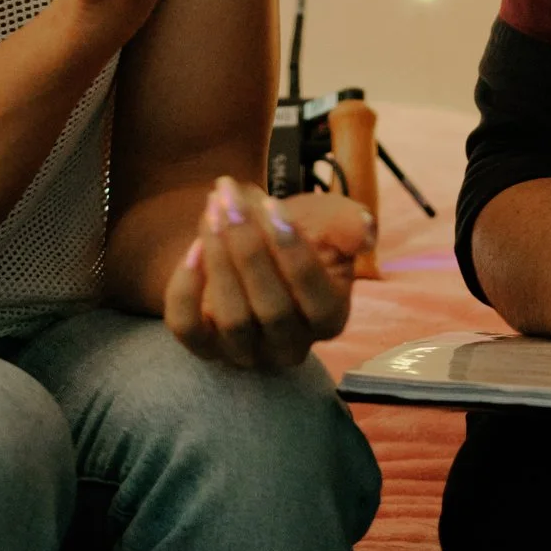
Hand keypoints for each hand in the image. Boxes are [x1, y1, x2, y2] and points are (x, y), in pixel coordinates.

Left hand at [163, 177, 368, 369]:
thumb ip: (348, 223)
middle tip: (230, 197)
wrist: (252, 238)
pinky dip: (186, 289)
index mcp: (330, 318)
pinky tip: (194, 247)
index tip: (272, 203)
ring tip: (212, 210)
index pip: (316, 299)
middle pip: (272, 310)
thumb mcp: (328, 219)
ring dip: (219, 259)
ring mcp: (246, 352)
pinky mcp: (205, 346)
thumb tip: (365, 234)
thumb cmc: (299, 231)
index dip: (293, 252)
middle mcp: (291, 346)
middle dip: (249, 248)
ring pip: (233, 320)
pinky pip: (188, 329)